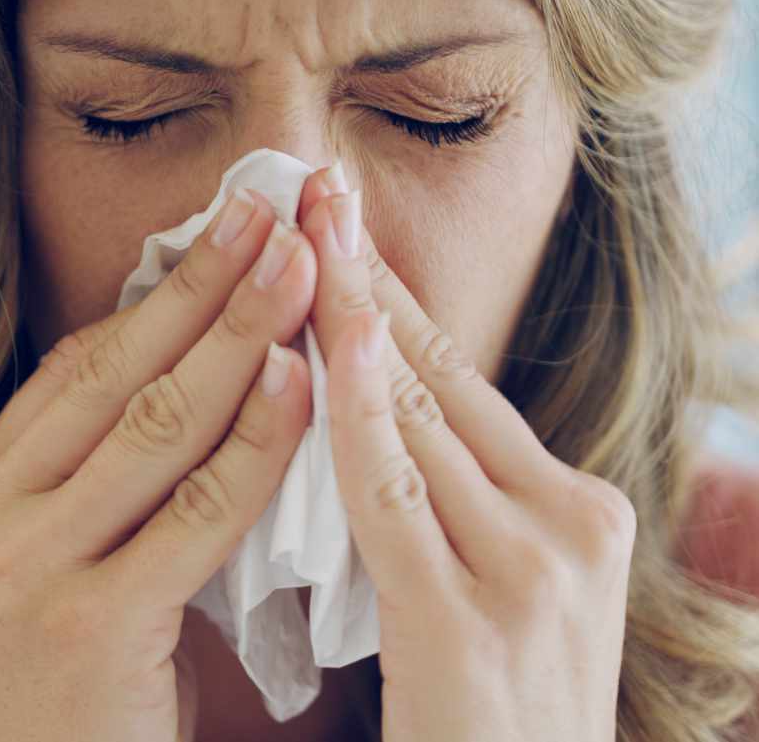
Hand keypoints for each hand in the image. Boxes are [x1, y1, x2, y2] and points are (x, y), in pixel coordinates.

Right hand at [0, 187, 318, 741]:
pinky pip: (194, 511)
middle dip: (203, 286)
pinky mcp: (84, 622)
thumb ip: (99, 473)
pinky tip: (302, 383)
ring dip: (239, 338)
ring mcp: (17, 571)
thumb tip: (191, 356)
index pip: (72, 370)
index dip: (155, 295)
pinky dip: (254, 443)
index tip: (223, 230)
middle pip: (112, 377)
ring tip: (303, 268)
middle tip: (272, 212)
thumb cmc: (80, 689)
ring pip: (154, 427)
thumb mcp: (61, 564)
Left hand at [296, 164, 635, 741]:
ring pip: (418, 415)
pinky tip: (321, 340)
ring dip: (350, 314)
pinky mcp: (470, 623)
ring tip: (301, 228)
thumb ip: (443, 503)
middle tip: (314, 188)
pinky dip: (354, 411)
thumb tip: (366, 408)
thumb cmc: (486, 721)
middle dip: (367, 275)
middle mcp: (570, 524)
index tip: (341, 223)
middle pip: (442, 374)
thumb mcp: (487, 588)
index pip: (462, 379)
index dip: (394, 296)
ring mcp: (530, 570)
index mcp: (575, 511)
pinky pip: (391, 495)